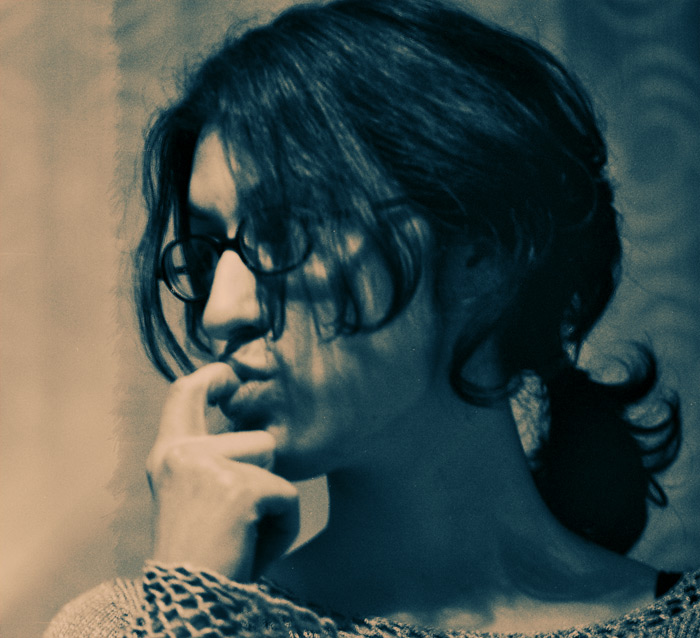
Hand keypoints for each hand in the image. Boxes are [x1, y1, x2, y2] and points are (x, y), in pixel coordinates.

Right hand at [146, 362, 299, 581]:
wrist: (189, 601)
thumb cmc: (200, 554)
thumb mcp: (193, 496)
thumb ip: (212, 458)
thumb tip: (257, 433)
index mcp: (168, 454)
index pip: (184, 393)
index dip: (211, 376)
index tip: (231, 374)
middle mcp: (181, 453)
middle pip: (258, 438)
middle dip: (264, 476)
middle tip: (236, 522)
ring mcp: (208, 466)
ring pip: (274, 462)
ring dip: (272, 502)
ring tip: (242, 534)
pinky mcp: (239, 488)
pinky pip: (287, 497)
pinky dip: (282, 528)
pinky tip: (252, 549)